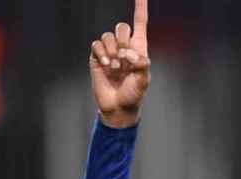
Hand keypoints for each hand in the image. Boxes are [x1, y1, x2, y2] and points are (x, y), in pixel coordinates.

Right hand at [90, 0, 149, 128]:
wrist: (118, 107)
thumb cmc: (134, 94)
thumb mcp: (144, 80)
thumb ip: (142, 64)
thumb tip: (127, 53)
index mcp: (139, 49)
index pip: (140, 24)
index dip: (140, 8)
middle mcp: (124, 47)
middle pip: (122, 27)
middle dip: (123, 41)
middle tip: (125, 60)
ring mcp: (109, 52)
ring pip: (107, 36)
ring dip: (112, 51)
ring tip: (115, 68)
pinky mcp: (97, 58)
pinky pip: (96, 45)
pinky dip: (101, 53)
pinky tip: (106, 65)